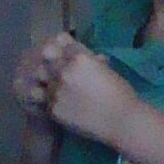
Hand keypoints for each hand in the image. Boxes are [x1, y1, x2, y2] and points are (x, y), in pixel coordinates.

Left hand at [20, 35, 143, 142]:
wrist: (121, 121)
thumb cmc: (122, 94)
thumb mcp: (107, 69)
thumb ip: (92, 61)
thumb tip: (92, 58)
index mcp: (79, 58)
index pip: (62, 41)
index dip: (63, 43)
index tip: (65, 47)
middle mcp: (64, 71)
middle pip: (46, 56)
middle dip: (52, 59)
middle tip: (58, 66)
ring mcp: (56, 90)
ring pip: (41, 79)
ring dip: (48, 80)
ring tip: (56, 87)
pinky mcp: (53, 109)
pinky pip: (45, 100)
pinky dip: (52, 101)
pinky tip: (63, 105)